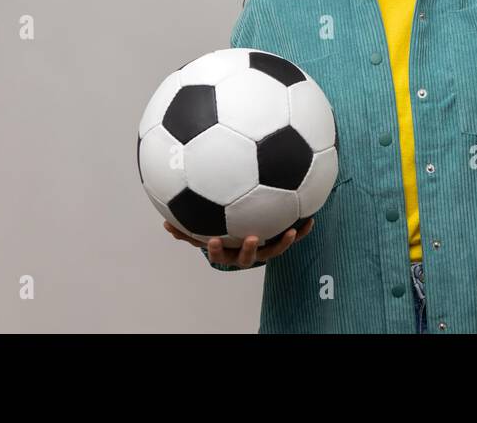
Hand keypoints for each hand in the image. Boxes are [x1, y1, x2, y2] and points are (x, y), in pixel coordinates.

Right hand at [163, 218, 314, 265]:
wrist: (247, 238)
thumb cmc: (223, 234)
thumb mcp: (204, 231)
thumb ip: (187, 230)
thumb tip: (165, 224)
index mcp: (230, 251)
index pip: (220, 254)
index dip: (217, 250)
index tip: (213, 240)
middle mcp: (248, 253)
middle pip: (249, 257)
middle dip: (250, 250)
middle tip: (252, 238)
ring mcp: (265, 249)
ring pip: (275, 250)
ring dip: (284, 242)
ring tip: (290, 231)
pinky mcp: (280, 241)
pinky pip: (293, 237)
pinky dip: (302, 231)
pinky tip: (311, 219)